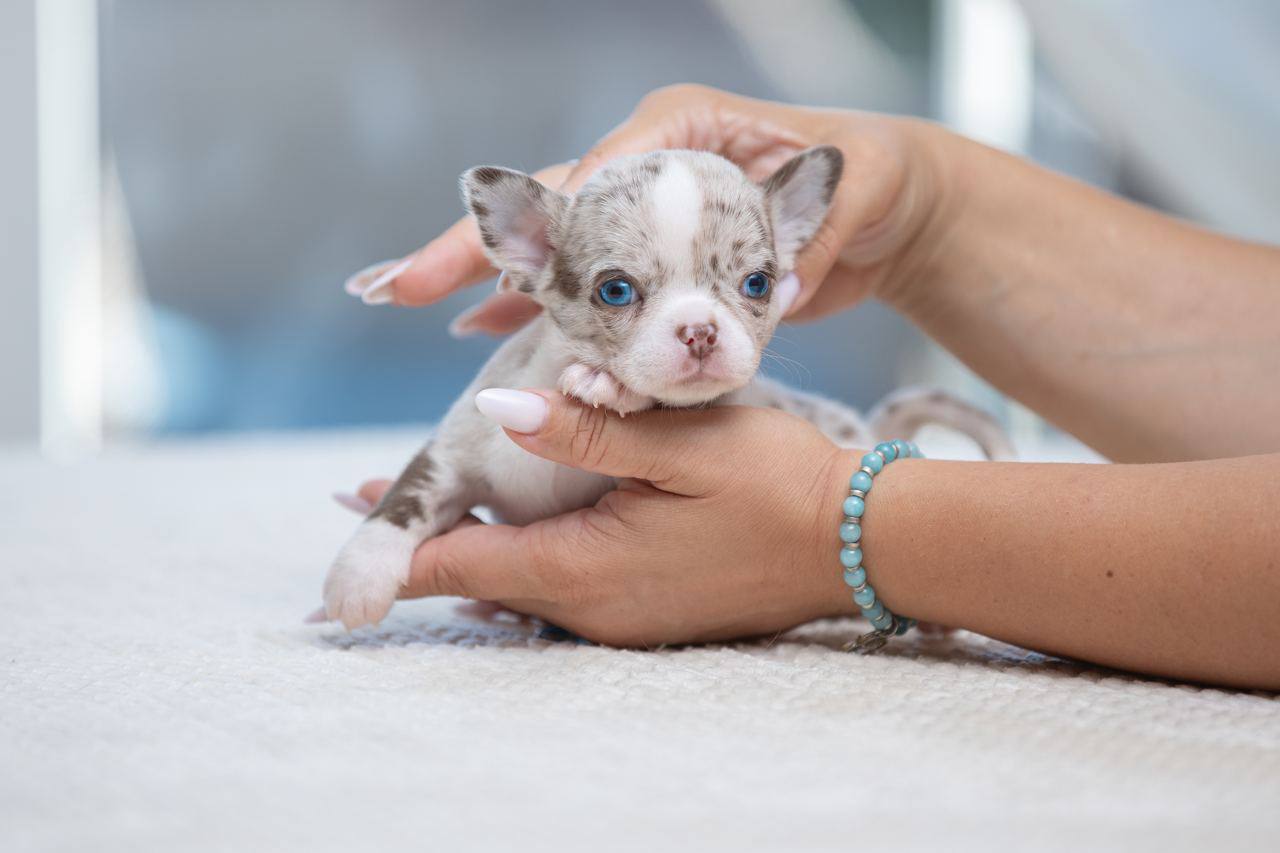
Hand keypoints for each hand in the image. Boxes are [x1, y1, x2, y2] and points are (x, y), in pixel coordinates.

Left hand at [340, 392, 857, 645]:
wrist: (861, 541)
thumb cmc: (779, 483)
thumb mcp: (681, 443)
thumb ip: (583, 432)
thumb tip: (498, 409)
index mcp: (587, 567)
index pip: (464, 562)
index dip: (397, 543)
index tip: (346, 513)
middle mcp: (594, 607)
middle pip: (484, 574)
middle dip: (429, 536)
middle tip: (366, 491)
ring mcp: (624, 616)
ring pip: (523, 580)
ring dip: (475, 543)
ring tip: (425, 505)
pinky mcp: (650, 608)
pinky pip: (565, 584)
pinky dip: (527, 551)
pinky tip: (521, 520)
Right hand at [347, 84, 952, 330]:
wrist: (893, 210)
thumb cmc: (878, 177)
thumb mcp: (857, 183)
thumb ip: (814, 220)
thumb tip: (783, 276)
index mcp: (680, 130)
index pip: (591, 172)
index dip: (533, 218)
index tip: (484, 256)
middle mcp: (649, 167)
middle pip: (546, 208)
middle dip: (471, 247)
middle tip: (394, 286)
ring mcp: (649, 217)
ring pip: (553, 251)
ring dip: (488, 281)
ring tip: (409, 298)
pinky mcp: (660, 264)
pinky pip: (589, 290)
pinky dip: (540, 309)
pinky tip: (487, 328)